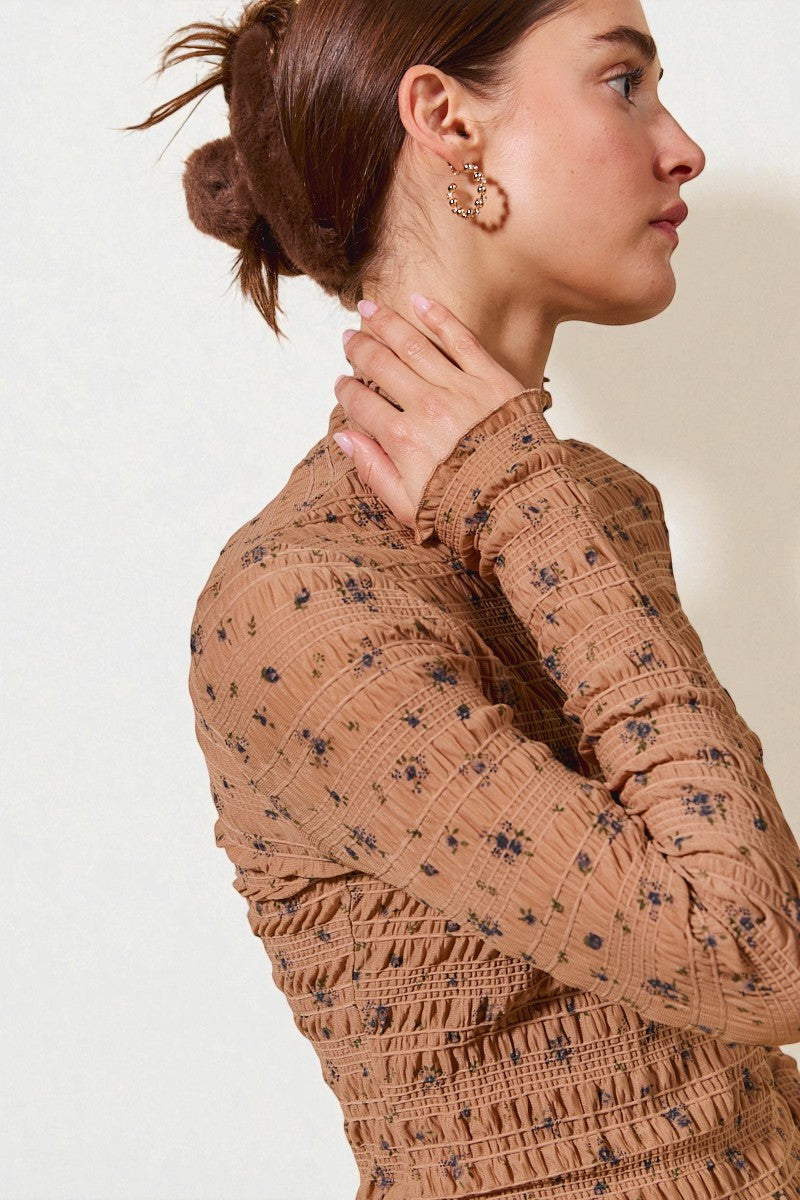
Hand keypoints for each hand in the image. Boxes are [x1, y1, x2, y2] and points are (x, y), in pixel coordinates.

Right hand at [333, 296, 528, 528]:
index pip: (362, 404)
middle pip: (381, 366)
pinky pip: (460, 339)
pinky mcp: (491, 378)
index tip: (341, 384)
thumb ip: (373, 470)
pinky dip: (438, 317)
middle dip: (359, 349)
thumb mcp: (408, 506)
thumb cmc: (466, 511)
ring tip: (368, 308)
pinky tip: (419, 301)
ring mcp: (459, 388)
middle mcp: (426, 406)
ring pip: (413, 345)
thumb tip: (345, 438)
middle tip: (348, 338)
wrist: (521, 505)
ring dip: (386, 323)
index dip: (346, 391)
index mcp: (402, 439)